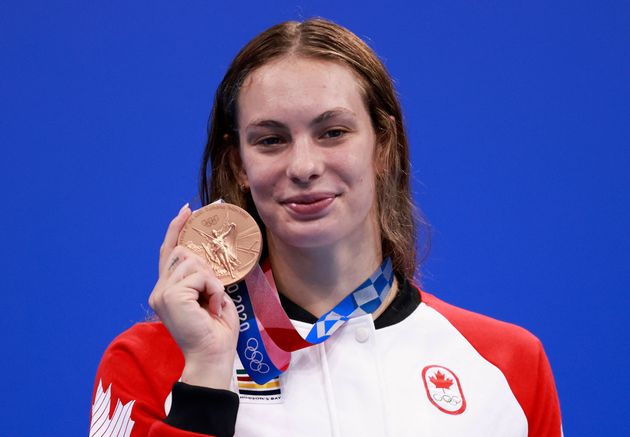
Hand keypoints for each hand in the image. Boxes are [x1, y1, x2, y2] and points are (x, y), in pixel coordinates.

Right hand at [149, 204, 239, 388]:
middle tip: (214, 294)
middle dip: (205, 268)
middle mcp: (159, 290)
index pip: (169, 252)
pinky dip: (214, 289)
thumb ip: (202, 277)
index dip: (176, 229)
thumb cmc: (216, 332)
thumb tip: (206, 258)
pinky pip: (201, 276)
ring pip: (193, 262)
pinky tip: (212, 307)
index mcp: (166, 291)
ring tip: (213, 304)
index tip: (187, 210)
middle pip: (183, 253)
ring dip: (212, 281)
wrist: (212, 356)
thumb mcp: (210, 297)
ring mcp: (163, 292)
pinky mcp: (171, 296)